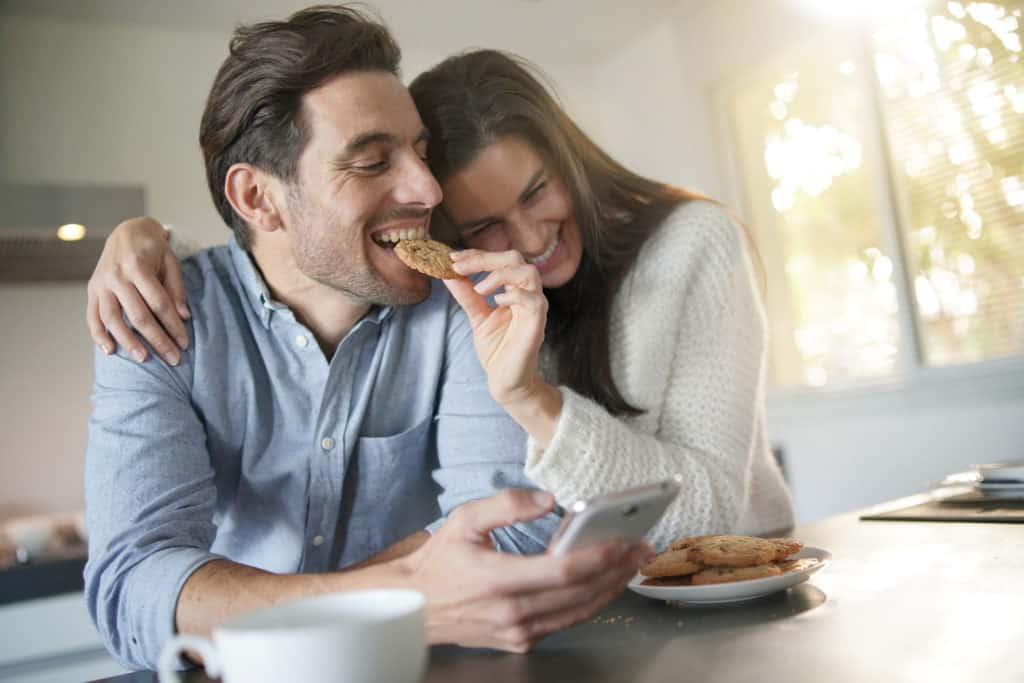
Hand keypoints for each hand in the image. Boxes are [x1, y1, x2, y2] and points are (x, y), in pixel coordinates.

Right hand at [86, 217, 188, 364]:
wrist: (126, 232)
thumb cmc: (153, 249)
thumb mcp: (171, 261)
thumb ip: (176, 289)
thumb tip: (183, 317)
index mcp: (138, 266)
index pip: (159, 303)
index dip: (173, 325)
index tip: (185, 343)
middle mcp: (116, 276)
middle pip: (138, 315)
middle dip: (157, 340)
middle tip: (172, 359)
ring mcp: (101, 283)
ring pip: (112, 319)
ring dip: (128, 341)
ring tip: (143, 359)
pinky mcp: (91, 289)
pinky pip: (92, 316)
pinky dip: (98, 335)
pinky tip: (110, 351)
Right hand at [405, 489, 651, 652]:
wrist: (414, 606)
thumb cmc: (441, 562)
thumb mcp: (464, 519)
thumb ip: (506, 503)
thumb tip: (548, 499)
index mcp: (498, 580)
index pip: (562, 571)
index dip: (598, 557)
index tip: (625, 542)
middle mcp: (512, 613)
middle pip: (580, 594)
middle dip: (617, 570)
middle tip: (643, 548)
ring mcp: (518, 632)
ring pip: (578, 612)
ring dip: (611, 587)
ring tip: (633, 564)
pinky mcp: (520, 641)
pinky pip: (565, 621)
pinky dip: (589, 602)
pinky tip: (604, 581)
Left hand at [445, 249, 548, 406]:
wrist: (506, 381)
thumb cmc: (497, 349)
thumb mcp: (477, 317)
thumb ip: (466, 295)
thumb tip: (448, 273)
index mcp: (514, 289)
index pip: (499, 260)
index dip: (476, 255)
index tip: (452, 257)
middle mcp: (527, 294)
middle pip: (515, 258)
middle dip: (485, 258)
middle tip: (459, 266)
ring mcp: (534, 308)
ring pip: (528, 272)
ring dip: (499, 273)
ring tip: (479, 288)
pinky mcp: (537, 324)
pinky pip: (533, 300)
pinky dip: (514, 295)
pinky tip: (495, 301)